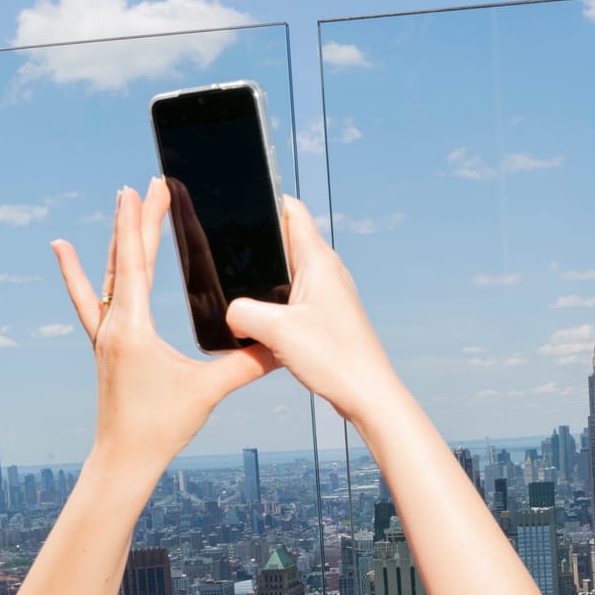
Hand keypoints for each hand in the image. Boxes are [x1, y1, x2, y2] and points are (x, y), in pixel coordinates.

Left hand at [51, 180, 276, 472]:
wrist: (124, 458)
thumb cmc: (160, 428)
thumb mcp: (207, 392)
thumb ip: (245, 365)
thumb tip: (282, 345)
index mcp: (134, 330)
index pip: (136, 264)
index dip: (139, 224)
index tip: (140, 189)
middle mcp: (113, 326)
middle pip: (125, 260)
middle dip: (139, 220)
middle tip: (151, 185)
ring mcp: (105, 335)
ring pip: (109, 275)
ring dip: (118, 239)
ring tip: (122, 205)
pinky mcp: (105, 346)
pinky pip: (88, 299)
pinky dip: (77, 272)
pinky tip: (63, 249)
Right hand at [222, 197, 403, 425]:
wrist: (368, 395)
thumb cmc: (335, 359)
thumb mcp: (276, 332)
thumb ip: (243, 313)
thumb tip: (230, 313)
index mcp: (318, 261)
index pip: (292, 210)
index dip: (266, 199)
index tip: (238, 202)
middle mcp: (327, 271)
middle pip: (287, 240)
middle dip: (259, 243)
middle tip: (226, 253)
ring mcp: (329, 293)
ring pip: (290, 272)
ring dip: (266, 277)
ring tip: (239, 288)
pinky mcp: (328, 316)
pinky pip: (295, 297)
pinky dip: (276, 302)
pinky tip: (260, 321)